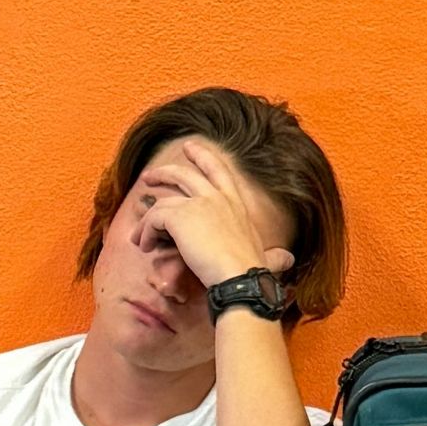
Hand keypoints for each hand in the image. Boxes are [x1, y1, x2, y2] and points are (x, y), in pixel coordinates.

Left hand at [131, 139, 295, 288]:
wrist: (240, 278)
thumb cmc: (253, 272)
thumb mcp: (266, 256)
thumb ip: (273, 256)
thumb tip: (288, 260)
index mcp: (236, 203)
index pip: (218, 170)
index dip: (203, 156)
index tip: (189, 147)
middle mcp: (217, 197)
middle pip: (184, 174)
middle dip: (164, 173)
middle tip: (149, 177)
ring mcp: (198, 204)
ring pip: (162, 202)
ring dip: (147, 220)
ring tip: (138, 235)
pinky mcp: (179, 216)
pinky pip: (153, 218)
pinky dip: (145, 232)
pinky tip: (145, 247)